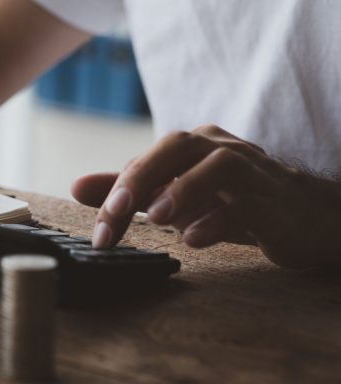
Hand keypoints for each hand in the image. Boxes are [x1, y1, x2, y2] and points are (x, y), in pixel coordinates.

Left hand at [71, 124, 339, 268]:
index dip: (115, 191)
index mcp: (194, 145)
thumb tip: (77, 187)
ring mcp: (254, 173)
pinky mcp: (277, 203)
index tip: (98, 231)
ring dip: (182, 190)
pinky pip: (249, 203)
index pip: (145, 160)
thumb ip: (128, 191)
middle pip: (177, 146)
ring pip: (218, 165)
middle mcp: (222, 149)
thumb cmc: (234, 202)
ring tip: (154, 218)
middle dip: (139, 179)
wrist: (307, 218)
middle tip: (113, 216)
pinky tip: (194, 239)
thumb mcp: (174, 196)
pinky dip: (219, 219)